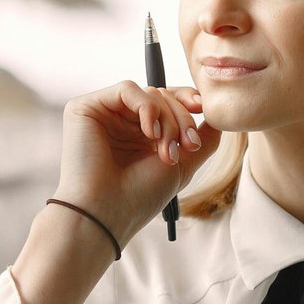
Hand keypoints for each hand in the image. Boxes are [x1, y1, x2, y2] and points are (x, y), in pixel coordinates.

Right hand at [53, 80, 223, 244]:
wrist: (106, 214)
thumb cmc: (139, 197)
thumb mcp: (183, 165)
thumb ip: (203, 138)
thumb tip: (219, 116)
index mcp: (138, 132)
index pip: (167, 102)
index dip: (187, 101)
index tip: (202, 109)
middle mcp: (120, 120)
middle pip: (162, 96)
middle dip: (182, 119)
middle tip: (187, 147)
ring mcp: (103, 113)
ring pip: (149, 93)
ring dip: (168, 120)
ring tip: (167, 152)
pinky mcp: (85, 108)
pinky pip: (127, 89)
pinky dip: (147, 108)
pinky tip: (150, 133)